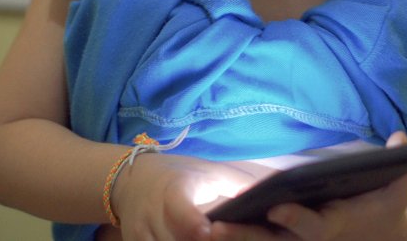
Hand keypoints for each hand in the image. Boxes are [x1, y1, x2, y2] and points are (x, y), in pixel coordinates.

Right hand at [111, 152, 269, 240]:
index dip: (197, 228)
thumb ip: (239, 186)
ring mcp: (140, 236)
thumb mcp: (209, 172)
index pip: (183, 215)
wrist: (131, 180)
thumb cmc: (180, 174)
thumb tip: (274, 194)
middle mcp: (152, 216)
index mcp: (173, 192)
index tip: (211, 233)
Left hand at [209, 132, 406, 240]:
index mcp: (334, 225)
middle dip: (245, 236)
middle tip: (216, 227)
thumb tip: (401, 137)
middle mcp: (311, 240)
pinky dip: (239, 237)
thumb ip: (402, 165)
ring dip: (234, 238)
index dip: (293, 217)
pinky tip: (210, 228)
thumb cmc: (386, 211)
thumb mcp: (398, 191)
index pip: (311, 224)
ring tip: (204, 226)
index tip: (275, 207)